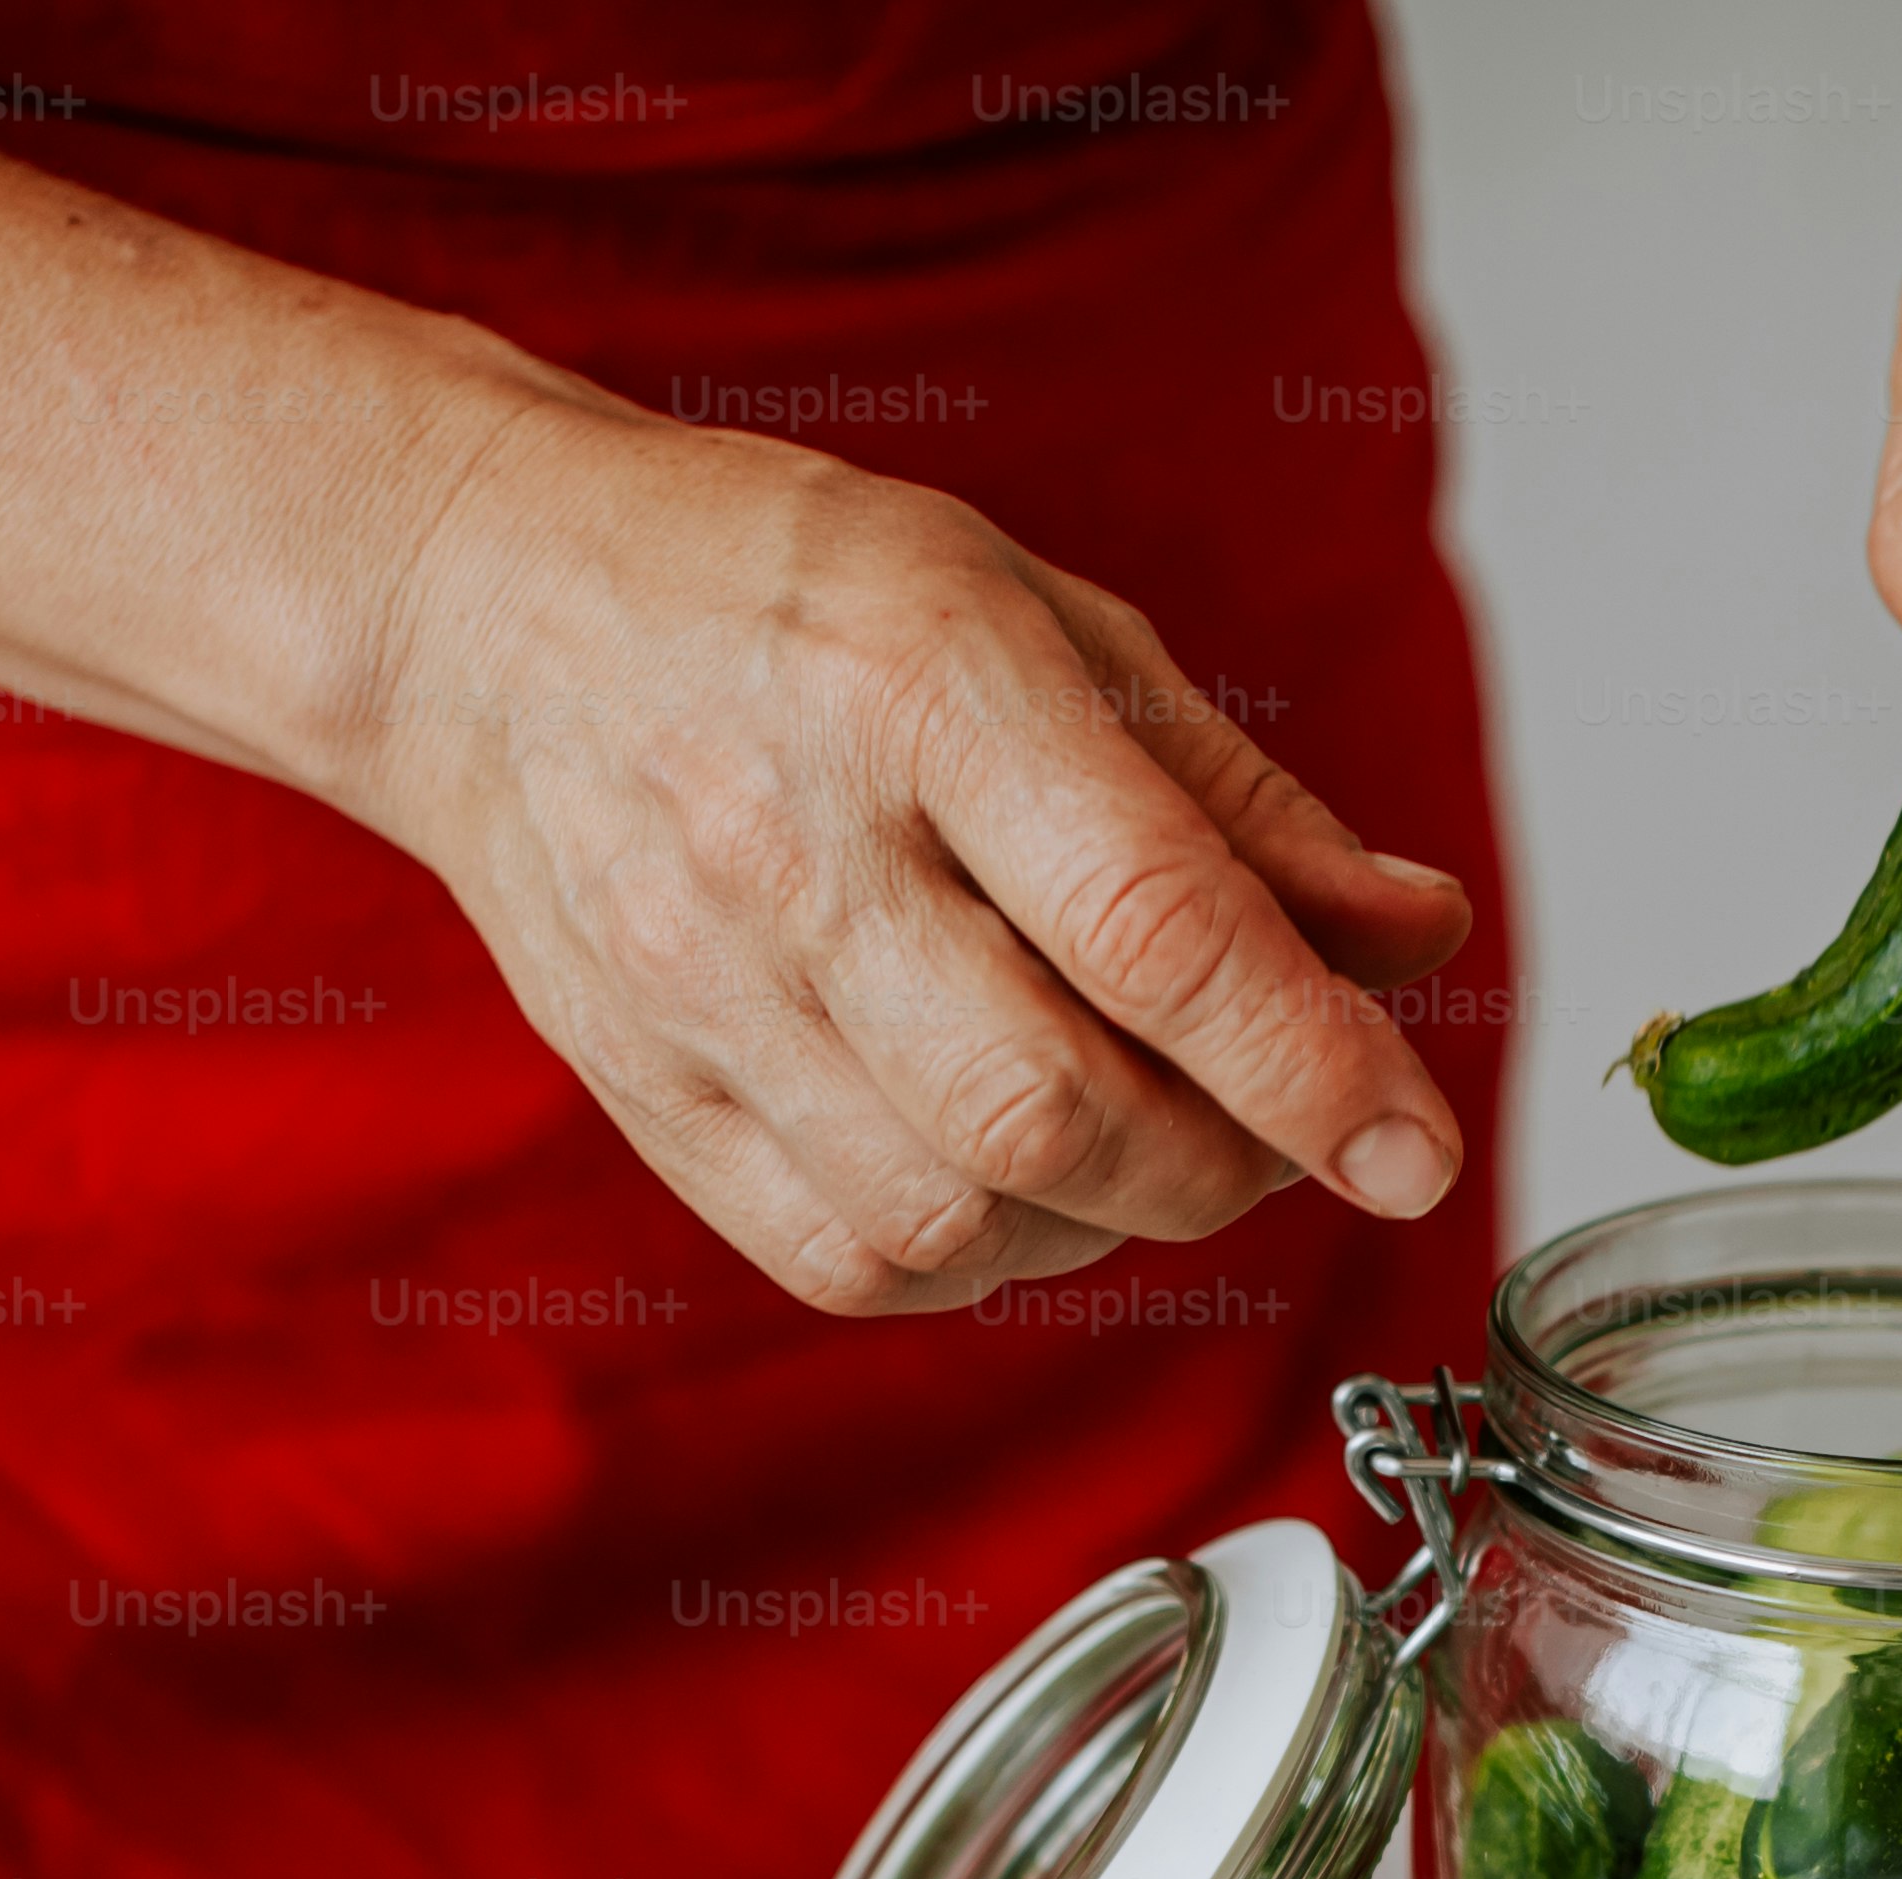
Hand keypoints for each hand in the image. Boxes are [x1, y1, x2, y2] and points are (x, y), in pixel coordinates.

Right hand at [353, 404, 1476, 1314]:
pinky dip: (981, 1251)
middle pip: (1057, 1113)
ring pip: (965, 1216)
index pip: (1149, 927)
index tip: (1416, 1150)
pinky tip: (1003, 1163)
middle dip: (1223, 1159)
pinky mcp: (649, 1096)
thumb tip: (1414, 940)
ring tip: (1128, 1118)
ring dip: (1106, 1212)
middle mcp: (798, 846)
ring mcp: (703, 988)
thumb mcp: (1042, 620)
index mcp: (924, 681)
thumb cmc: (781, 597)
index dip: (1309, 1064)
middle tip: (1269, 1114)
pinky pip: (860, 1260)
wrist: (485, 616)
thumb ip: (1238, 803)